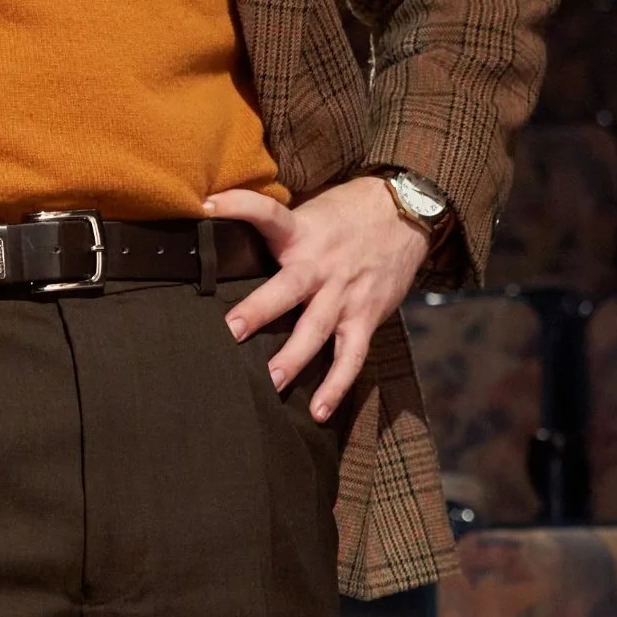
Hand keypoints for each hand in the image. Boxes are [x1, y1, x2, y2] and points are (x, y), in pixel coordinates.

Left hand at [204, 176, 432, 422]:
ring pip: (317, 330)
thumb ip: (279, 227)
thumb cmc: (348, 213)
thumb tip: (225, 225)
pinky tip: (319, 411)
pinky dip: (336, 385)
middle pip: (288, 288)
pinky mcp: (366, 316)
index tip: (208, 205)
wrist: (407, 212)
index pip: (268, 213)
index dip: (239, 205)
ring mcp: (345, 294)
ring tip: (270, 382)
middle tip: (229, 331)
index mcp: (302, 232)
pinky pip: (351, 356)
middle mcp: (322, 265)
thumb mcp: (312, 209)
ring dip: (294, 358)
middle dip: (259, 310)